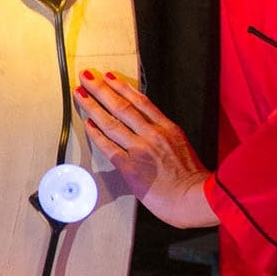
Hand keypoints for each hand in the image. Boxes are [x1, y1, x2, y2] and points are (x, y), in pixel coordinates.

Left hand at [76, 70, 219, 228]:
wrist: (195, 198)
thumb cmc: (192, 178)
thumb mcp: (182, 147)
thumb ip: (165, 137)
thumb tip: (149, 131)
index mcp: (168, 129)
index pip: (141, 101)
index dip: (123, 87)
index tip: (110, 77)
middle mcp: (152, 135)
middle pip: (122, 106)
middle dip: (102, 89)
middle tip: (87, 77)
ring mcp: (140, 149)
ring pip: (111, 122)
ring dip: (93, 106)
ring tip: (80, 94)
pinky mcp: (129, 167)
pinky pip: (108, 146)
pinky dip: (96, 134)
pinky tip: (87, 124)